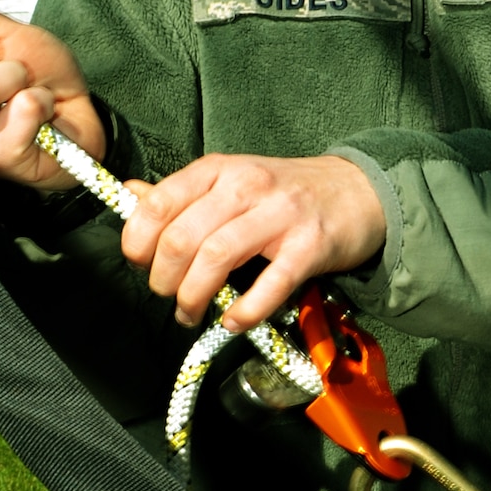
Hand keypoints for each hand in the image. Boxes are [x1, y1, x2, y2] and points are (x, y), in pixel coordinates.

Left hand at [120, 152, 387, 328]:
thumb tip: (129, 193)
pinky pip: (270, 284)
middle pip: (182, 236)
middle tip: (168, 295)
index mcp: (220, 169)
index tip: (141, 264)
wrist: (360, 190)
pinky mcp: (310, 246)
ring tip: (190, 313)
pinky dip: (245, 310)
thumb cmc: (288, 191)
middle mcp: (247, 185)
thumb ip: (181, 192)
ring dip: (193, 296)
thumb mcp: (232, 179)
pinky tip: (233, 320)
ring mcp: (280, 215)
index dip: (139, 241)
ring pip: (216, 257)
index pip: (159, 202)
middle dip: (164, 278)